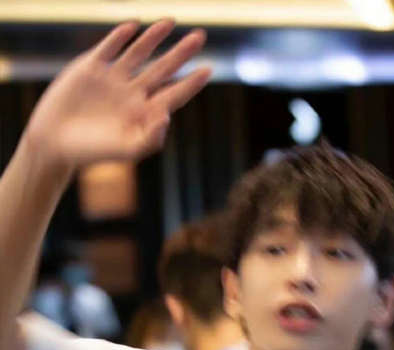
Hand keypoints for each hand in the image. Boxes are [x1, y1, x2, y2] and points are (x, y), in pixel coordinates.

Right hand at [24, 19, 209, 169]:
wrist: (55, 142)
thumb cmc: (92, 152)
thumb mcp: (126, 150)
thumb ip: (149, 138)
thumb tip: (167, 114)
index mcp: (143, 114)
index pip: (173, 95)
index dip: (190, 83)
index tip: (207, 70)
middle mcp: (131, 93)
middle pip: (162, 69)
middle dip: (181, 53)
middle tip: (201, 36)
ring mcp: (112, 79)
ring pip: (139, 53)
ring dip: (154, 37)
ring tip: (170, 22)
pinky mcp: (90, 68)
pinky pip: (109, 47)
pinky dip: (120, 37)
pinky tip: (133, 27)